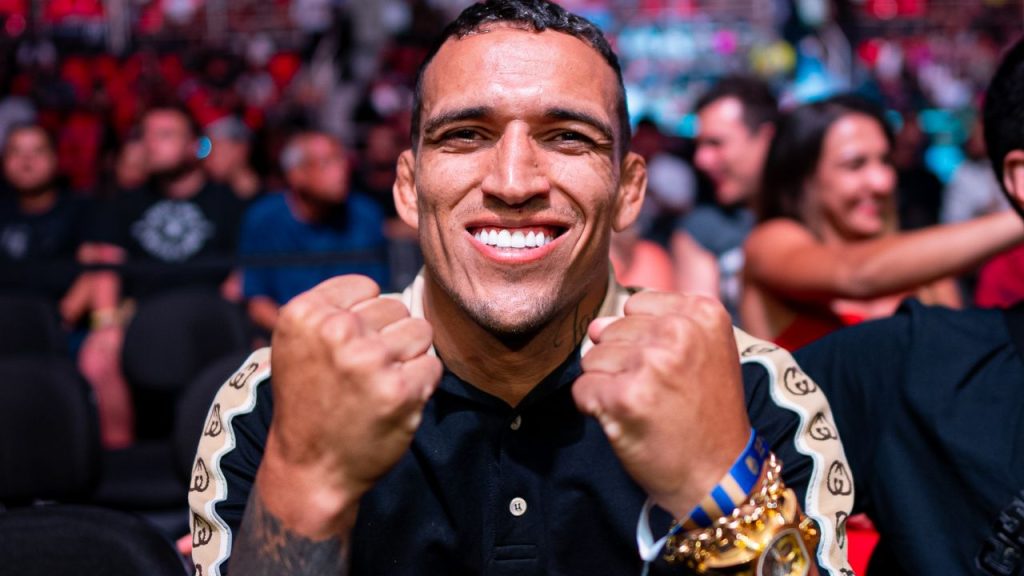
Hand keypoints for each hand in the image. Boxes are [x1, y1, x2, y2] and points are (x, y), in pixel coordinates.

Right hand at [259, 275, 441, 536]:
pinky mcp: (400, 389)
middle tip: (363, 373)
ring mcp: (370, 359)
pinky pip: (432, 365)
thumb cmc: (311, 402)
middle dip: (389, 337)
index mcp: (305, 313)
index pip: (367, 287)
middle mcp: (336, 330)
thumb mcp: (300, 344)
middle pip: (397, 307)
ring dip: (408, 357)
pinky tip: (394, 402)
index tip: (347, 347)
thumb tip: (390, 293)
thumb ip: (335, 309)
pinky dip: (421, 384)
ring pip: (420, 331)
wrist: (310, 469)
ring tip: (380, 384)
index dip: (365, 317)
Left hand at [573, 292, 750, 517]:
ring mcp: (651, 363)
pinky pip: (582, 389)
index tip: (667, 369)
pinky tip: (626, 422)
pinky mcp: (625, 396)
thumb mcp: (703, 353)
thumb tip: (596, 324)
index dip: (641, 340)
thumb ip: (654, 327)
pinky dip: (594, 409)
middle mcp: (678, 331)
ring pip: (592, 359)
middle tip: (657, 394)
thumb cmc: (707, 415)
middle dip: (621, 364)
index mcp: (702, 313)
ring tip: (644, 408)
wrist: (720, 474)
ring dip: (607, 386)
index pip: (635, 306)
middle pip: (610, 331)